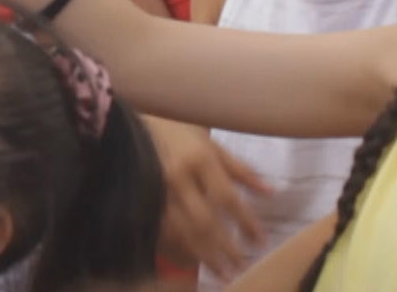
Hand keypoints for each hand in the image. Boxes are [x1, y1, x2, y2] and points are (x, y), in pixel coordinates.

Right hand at [148, 121, 271, 279]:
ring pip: (182, 232)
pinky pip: (161, 231)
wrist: (125, 123)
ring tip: (223, 272)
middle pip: (205, 221)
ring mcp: (156, 191)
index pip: (227, 198)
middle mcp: (177, 178)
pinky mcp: (141, 200)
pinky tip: (193, 260)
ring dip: (205, 255)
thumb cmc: (176, 130)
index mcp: (199, 159)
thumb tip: (270, 193)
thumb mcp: (210, 142)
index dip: (245, 222)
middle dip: (226, 247)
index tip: (261, 241)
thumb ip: (240, 169)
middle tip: (242, 265)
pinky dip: (179, 249)